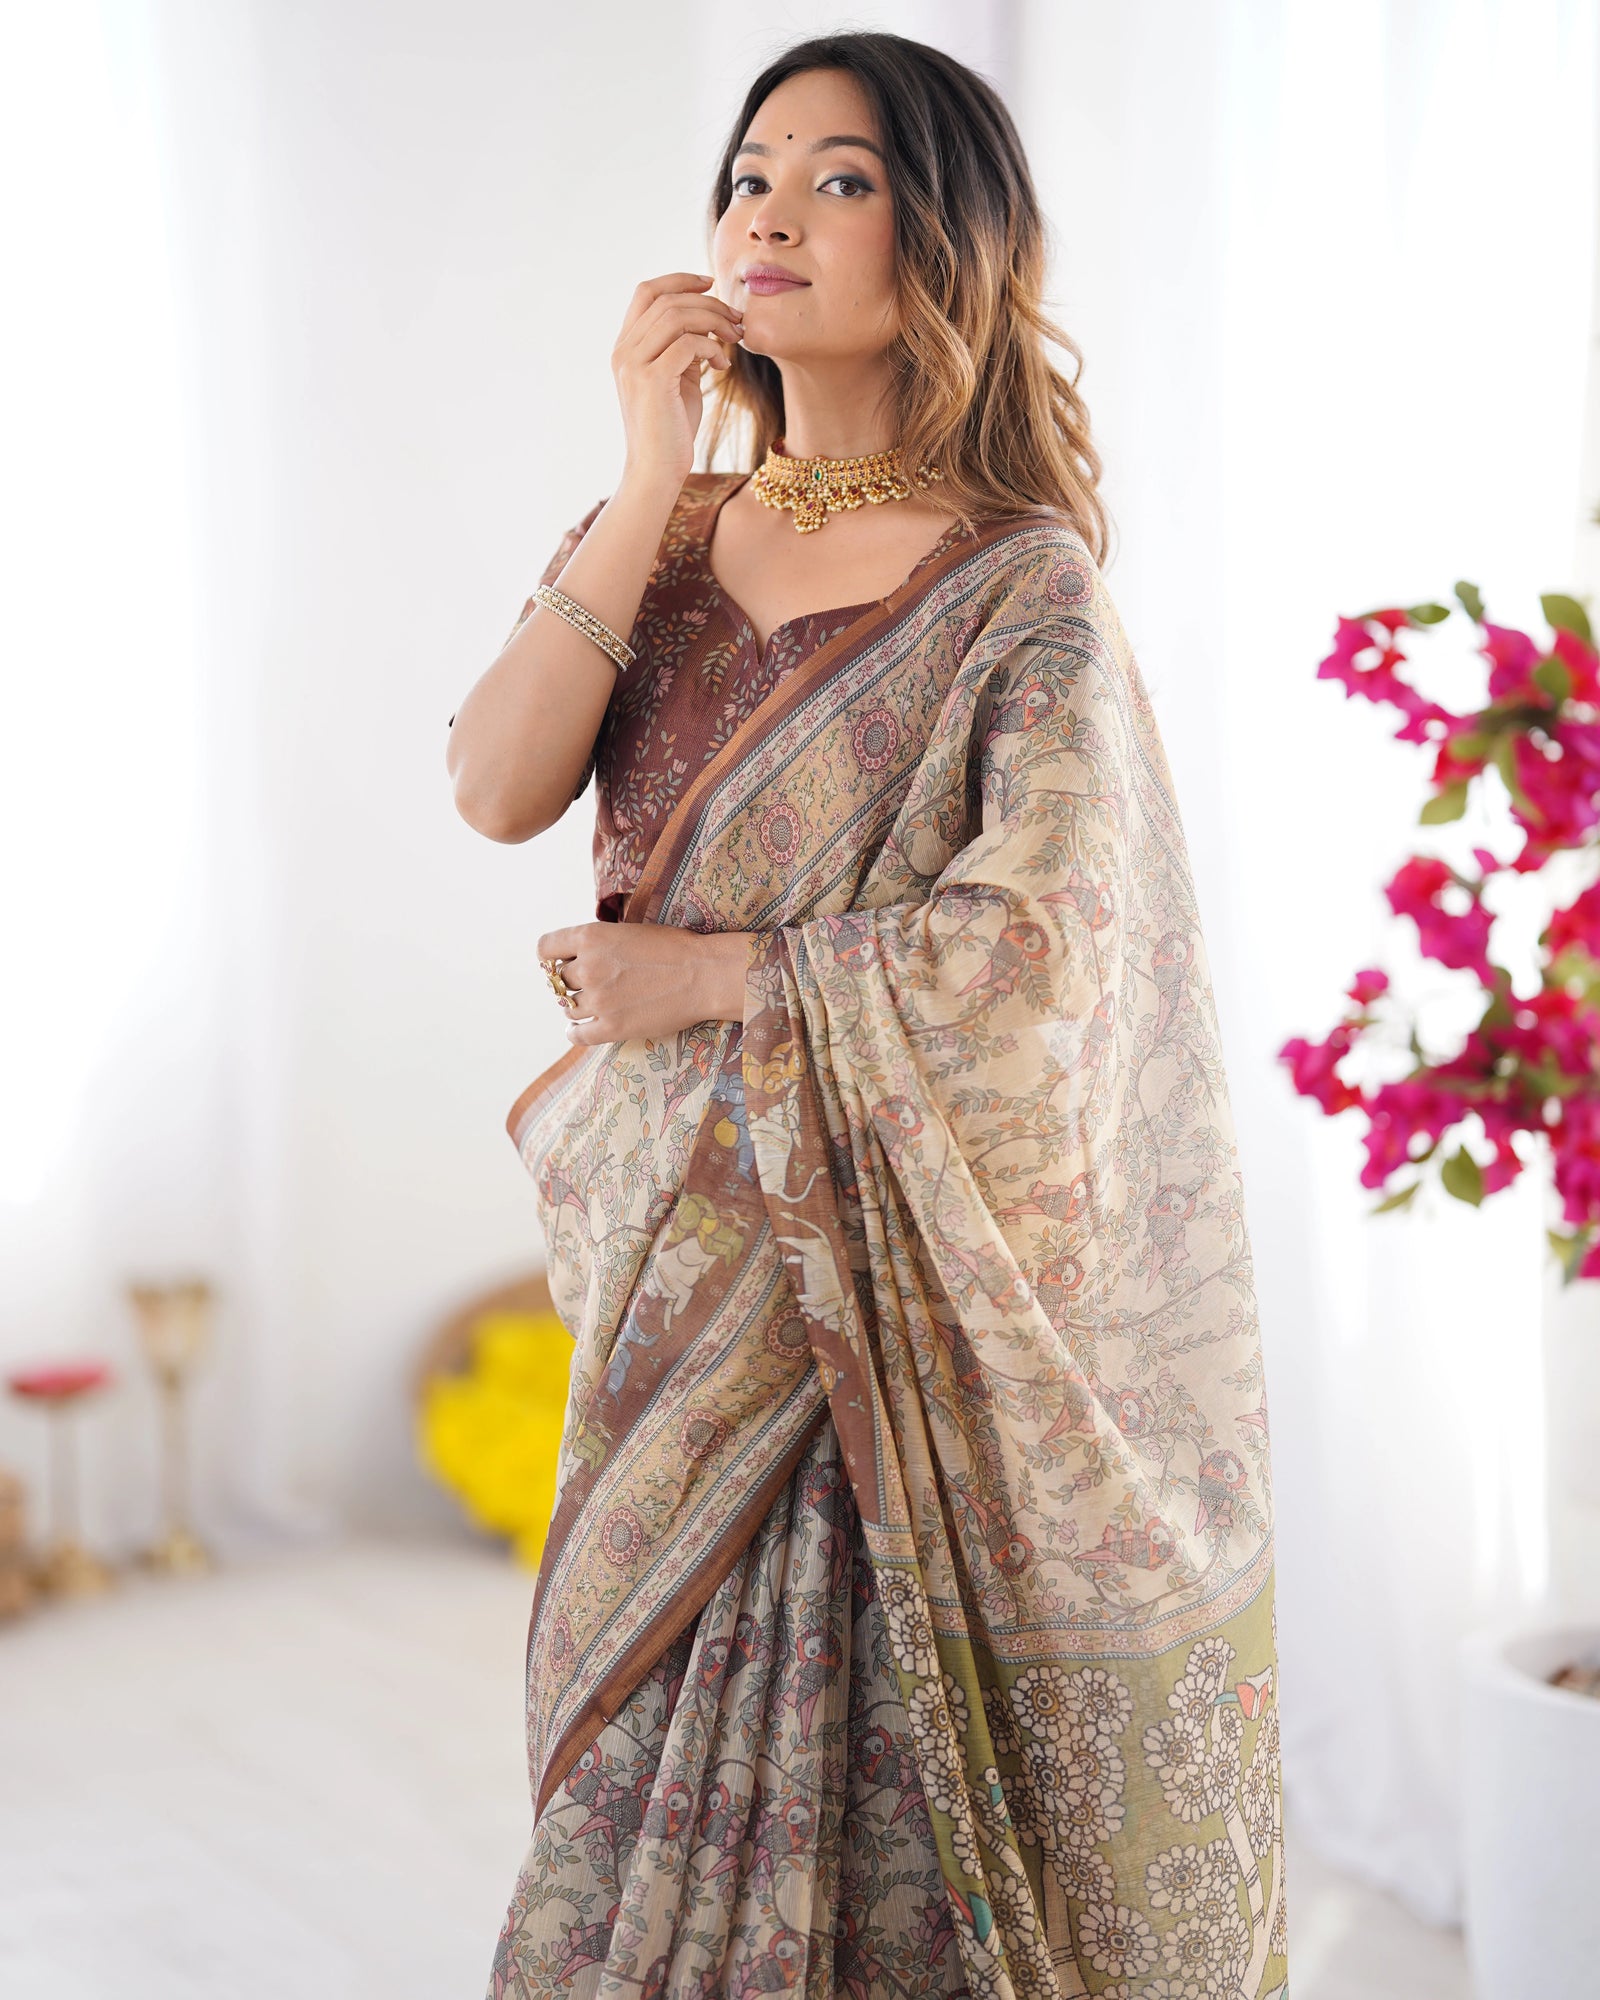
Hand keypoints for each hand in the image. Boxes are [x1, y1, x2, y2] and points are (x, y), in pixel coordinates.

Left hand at [537, 920, 754, 1044]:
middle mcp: (588, 967)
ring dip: (575, 1006)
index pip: (545, 948)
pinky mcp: (612, 1027)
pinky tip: (579, 1030)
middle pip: (558, 980)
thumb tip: (576, 958)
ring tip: (589, 1006)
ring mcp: (599, 1000)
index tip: (562, 963)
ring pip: (568, 1007)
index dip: (552, 956)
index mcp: (591, 936)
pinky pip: (577, 1035)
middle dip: (570, 982)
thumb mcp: (628, 930)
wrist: (704, 975)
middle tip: (587, 985)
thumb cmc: (674, 948)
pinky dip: (574, 1033)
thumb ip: (599, 942)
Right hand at [612, 273, 743, 493]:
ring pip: (677, 316)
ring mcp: (633, 364)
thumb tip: (708, 321)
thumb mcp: (678, 379)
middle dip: (708, 302)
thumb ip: (685, 348)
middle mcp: (623, 351)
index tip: (711, 283)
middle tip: (736, 319)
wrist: (656, 471)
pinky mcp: (651, 380)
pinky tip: (722, 366)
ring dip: (714, 321)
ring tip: (735, 338)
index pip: (647, 292)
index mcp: (626, 346)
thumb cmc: (671, 429)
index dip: (680, 279)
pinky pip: (688, 343)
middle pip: (667, 299)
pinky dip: (712, 347)